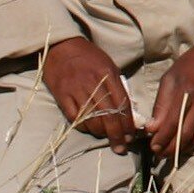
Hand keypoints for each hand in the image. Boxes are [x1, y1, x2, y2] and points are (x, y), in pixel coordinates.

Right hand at [42, 36, 141, 152]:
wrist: (62, 46)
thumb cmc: (88, 57)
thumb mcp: (108, 65)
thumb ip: (117, 86)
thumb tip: (127, 111)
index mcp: (108, 74)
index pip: (122, 103)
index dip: (128, 123)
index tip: (131, 135)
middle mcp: (94, 82)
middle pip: (109, 115)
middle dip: (117, 134)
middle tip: (120, 146)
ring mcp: (77, 89)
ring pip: (93, 119)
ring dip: (101, 133)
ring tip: (106, 138)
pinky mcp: (62, 95)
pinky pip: (75, 118)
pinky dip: (84, 127)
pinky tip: (89, 129)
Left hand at [146, 38, 193, 162]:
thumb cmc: (191, 64)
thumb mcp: (170, 77)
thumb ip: (161, 103)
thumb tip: (152, 127)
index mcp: (185, 91)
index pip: (172, 122)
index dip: (162, 138)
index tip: (153, 147)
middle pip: (185, 133)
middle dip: (171, 148)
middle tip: (160, 154)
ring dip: (184, 148)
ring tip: (173, 152)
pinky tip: (190, 144)